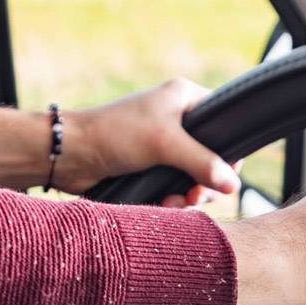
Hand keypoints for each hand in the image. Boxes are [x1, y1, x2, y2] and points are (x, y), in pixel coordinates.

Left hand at [61, 79, 240, 202]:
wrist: (72, 155)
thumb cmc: (115, 134)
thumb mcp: (165, 144)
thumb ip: (203, 162)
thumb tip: (234, 186)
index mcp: (185, 99)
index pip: (224, 122)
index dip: (230, 152)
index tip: (226, 177)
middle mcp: (178, 121)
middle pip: (213, 158)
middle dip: (206, 184)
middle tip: (195, 196)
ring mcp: (166, 147)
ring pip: (196, 178)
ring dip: (190, 196)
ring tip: (175, 203)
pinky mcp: (153, 168)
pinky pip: (177, 189)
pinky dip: (174, 201)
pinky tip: (163, 205)